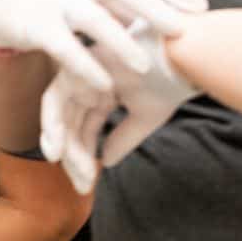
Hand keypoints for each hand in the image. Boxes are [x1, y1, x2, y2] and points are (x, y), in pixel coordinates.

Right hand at [0, 0, 207, 90]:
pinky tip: (105, 88)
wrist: (7, 1)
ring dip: (120, 42)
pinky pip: (64, 48)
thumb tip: (182, 11)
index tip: (200, 6)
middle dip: (152, 7)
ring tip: (144, 67)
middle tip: (181, 31)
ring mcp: (56, 0)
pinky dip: (86, 67)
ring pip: (92, 19)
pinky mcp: (37, 26)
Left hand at [40, 18, 199, 192]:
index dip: (83, 157)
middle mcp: (88, 81)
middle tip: (81, 185)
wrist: (187, 55)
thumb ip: (122, 138)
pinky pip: (55, 97)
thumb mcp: (145, 117)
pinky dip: (54, 124)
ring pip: (58, 113)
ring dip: (63, 145)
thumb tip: (104, 161)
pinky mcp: (76, 64)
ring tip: (74, 173)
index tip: (86, 185)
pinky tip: (61, 152)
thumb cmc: (172, 81)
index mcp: (103, 92)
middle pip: (69, 123)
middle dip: (72, 156)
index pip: (85, 128)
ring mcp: (81, 71)